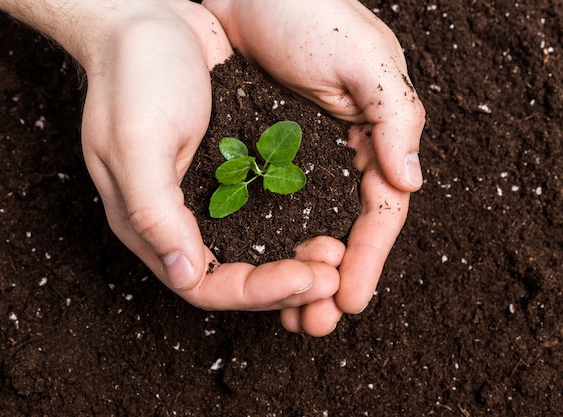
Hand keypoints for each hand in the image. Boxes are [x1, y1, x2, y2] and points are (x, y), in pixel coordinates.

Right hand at [77, 0, 342, 312]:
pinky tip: (329, 217)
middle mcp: (180, 218)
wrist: (151, 20)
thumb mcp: (135, 145)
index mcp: (150, 222)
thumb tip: (186, 275)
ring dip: (297, 257)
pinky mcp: (232, 169)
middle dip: (287, 282)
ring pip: (257, 247)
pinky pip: (267, 209)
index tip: (306, 278)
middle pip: (237, 275)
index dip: (257, 293)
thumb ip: (155, 213)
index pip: (205, 285)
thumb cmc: (134, 76)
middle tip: (334, 272)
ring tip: (339, 252)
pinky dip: (297, 222)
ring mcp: (208, 194)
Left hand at [203, 0, 425, 313]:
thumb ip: (392, 116)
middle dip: (333, 279)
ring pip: (307, 228)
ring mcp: (300, 158)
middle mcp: (339, 154)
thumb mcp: (362, 58)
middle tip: (315, 323)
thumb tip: (410, 180)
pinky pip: (271, 210)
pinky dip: (269, 242)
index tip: (349, 300)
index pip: (380, 211)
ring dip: (301, 271)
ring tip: (288, 314)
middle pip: (344, 230)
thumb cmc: (308, 11)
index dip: (368, 258)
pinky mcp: (263, 154)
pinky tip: (258, 267)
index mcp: (374, 136)